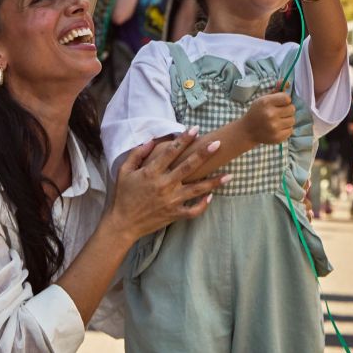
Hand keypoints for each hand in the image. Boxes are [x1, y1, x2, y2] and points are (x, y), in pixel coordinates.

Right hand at [108, 130, 222, 239]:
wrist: (122, 224)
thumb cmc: (123, 195)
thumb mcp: (124, 171)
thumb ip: (137, 154)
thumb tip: (152, 140)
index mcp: (151, 172)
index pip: (171, 152)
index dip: (184, 139)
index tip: (195, 129)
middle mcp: (164, 185)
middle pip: (188, 166)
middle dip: (204, 154)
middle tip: (217, 144)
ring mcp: (171, 201)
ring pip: (197, 189)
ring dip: (214, 181)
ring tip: (229, 174)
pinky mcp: (174, 214)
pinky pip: (193, 210)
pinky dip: (203, 205)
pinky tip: (212, 196)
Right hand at [241, 92, 295, 146]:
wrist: (247, 130)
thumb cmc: (257, 112)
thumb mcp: (263, 99)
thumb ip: (276, 91)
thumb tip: (286, 82)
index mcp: (266, 102)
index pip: (287, 98)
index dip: (285, 100)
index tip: (280, 103)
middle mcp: (270, 114)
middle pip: (292, 109)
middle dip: (287, 110)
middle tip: (279, 112)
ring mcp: (274, 127)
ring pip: (292, 120)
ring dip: (287, 119)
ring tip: (278, 120)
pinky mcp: (277, 137)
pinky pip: (291, 130)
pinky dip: (286, 129)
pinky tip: (278, 128)